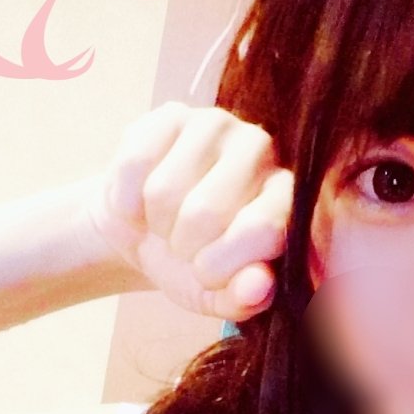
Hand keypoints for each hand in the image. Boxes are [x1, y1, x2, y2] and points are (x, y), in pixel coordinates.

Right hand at [80, 101, 293, 319]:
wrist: (143, 231)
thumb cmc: (192, 264)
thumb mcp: (218, 295)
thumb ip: (245, 298)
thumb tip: (256, 288)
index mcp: (288, 198)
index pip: (263, 230)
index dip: (221, 266)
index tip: (207, 275)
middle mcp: (263, 150)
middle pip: (205, 213)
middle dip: (182, 247)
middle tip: (183, 246)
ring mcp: (218, 124)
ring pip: (164, 191)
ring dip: (155, 223)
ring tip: (165, 222)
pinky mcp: (171, 114)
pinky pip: (133, 166)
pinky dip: (125, 200)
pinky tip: (140, 201)